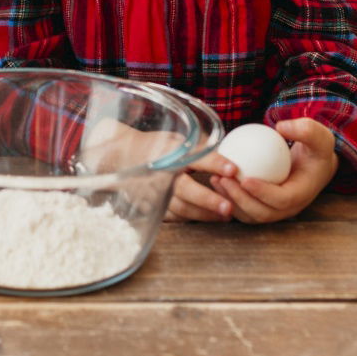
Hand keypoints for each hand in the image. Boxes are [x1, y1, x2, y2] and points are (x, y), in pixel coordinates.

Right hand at [80, 122, 235, 221]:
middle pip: (185, 189)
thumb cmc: (157, 145)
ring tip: (226, 215)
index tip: (233, 169)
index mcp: (170, 151)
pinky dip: (192, 217)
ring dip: (205, 213)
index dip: (214, 162)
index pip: (195, 156)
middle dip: (207, 199)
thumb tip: (232, 149)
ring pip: (182, 207)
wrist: (123, 155)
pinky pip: (174, 216)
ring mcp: (155, 191)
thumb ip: (200, 145)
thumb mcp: (177, 138)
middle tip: (229, 207)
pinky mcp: (152, 205)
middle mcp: (161, 172)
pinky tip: (207, 217)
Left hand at [206, 118, 338, 223]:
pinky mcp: (264, 207)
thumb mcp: (318, 136)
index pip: (282, 200)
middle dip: (241, 199)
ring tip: (216, 180)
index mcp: (303, 194)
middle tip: (224, 179)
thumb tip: (281, 127)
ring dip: (231, 201)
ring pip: (250, 215)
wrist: (313, 163)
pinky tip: (216, 180)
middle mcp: (289, 208)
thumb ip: (305, 130)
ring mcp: (276, 211)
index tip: (245, 179)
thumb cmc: (315, 148)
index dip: (263, 193)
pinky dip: (229, 199)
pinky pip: (244, 209)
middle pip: (263, 213)